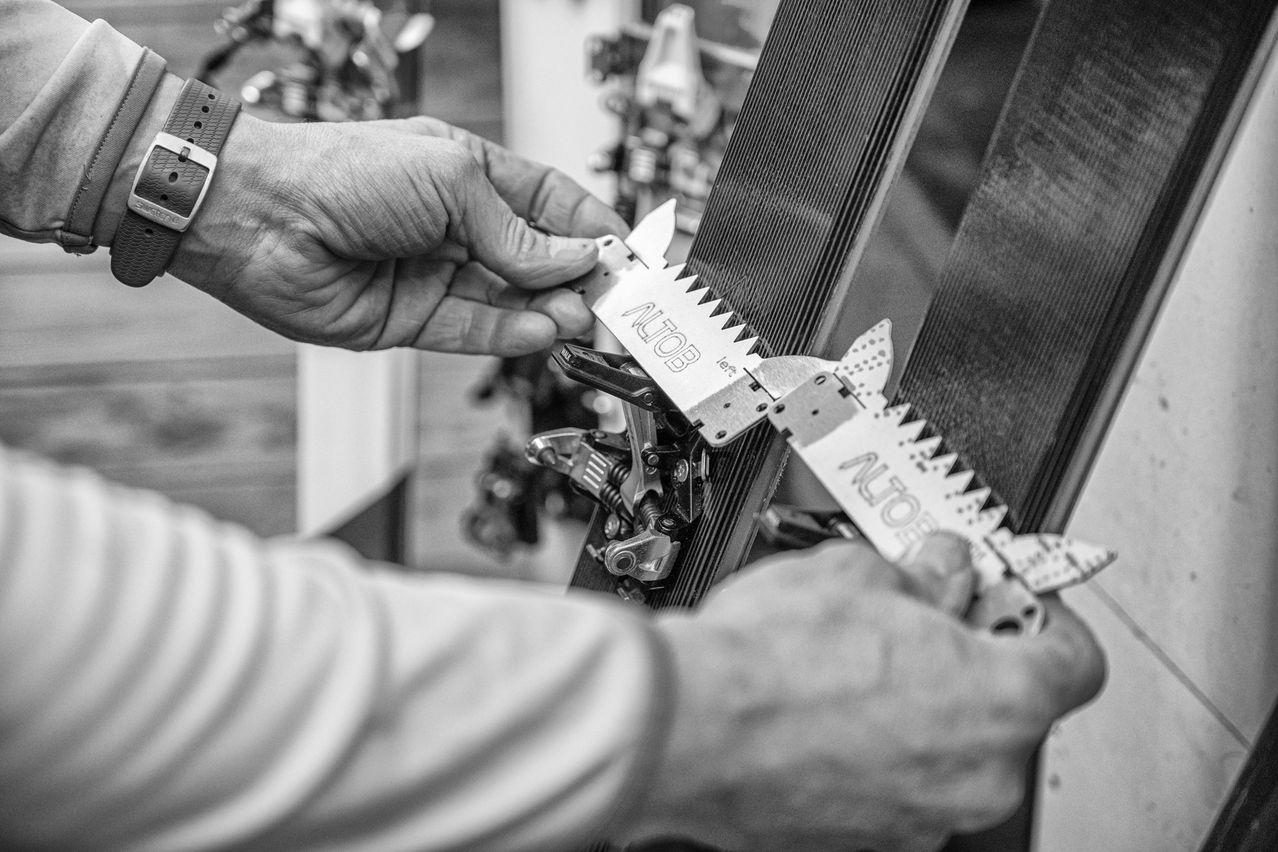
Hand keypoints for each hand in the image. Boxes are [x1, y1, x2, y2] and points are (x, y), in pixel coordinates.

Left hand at [165, 114, 627, 355]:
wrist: (259, 214)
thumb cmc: (342, 170)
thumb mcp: (450, 180)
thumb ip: (517, 229)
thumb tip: (575, 259)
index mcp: (470, 175)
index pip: (550, 204)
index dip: (591, 228)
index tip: (625, 253)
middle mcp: (456, 226)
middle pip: (538, 258)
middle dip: (577, 277)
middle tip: (610, 298)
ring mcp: (435, 274)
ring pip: (511, 301)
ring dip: (549, 310)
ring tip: (577, 316)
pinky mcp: (412, 320)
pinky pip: (475, 331)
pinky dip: (510, 334)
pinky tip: (540, 330)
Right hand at [622, 534, 1104, 850]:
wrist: (686, 727)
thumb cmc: (769, 661)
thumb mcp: (861, 571)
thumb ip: (925, 572)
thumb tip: (940, 568)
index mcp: (1000, 702)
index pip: (1075, 659)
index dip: (1044, 615)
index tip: (1014, 596)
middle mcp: (974, 777)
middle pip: (1008, 707)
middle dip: (971, 655)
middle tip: (921, 613)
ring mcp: (918, 819)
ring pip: (948, 751)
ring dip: (922, 706)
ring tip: (856, 659)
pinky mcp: (862, 840)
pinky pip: (895, 783)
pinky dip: (877, 749)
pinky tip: (826, 705)